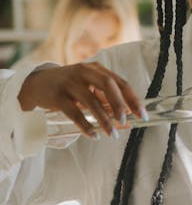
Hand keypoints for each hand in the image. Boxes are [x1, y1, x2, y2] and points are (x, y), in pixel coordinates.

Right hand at [18, 62, 144, 137]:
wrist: (37, 83)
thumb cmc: (69, 87)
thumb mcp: (88, 87)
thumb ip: (105, 101)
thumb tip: (127, 121)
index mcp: (97, 69)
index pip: (120, 82)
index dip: (132, 98)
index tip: (142, 114)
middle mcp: (85, 72)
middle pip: (108, 85)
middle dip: (120, 104)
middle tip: (125, 122)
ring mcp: (70, 82)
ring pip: (92, 101)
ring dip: (104, 119)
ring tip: (112, 134)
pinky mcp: (57, 96)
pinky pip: (74, 112)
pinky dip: (86, 125)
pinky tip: (94, 135)